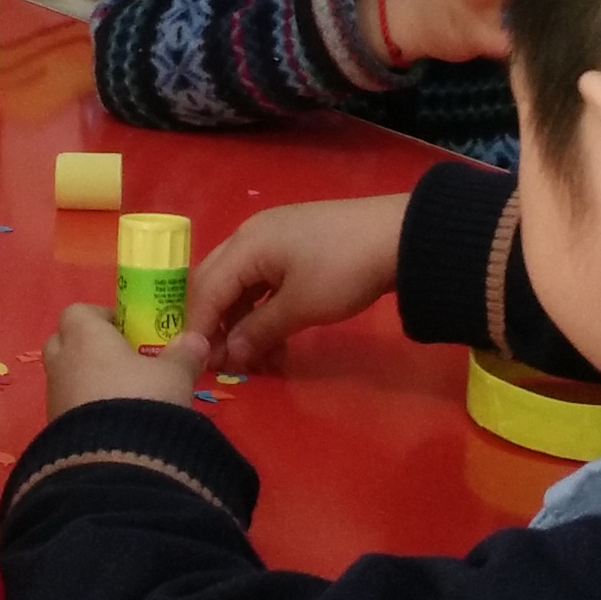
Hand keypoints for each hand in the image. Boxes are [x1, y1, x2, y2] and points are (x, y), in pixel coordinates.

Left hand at [44, 303, 209, 417]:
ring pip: (66, 376)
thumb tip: (195, 340)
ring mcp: (54, 397)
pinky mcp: (55, 429)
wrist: (116, 463)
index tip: (128, 331)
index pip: (78, 311)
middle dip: (89, 346)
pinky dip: (85, 409)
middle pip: (65, 341)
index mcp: (85, 336)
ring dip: (87, 380)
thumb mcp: (174, 375)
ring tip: (123, 395)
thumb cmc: (143, 399)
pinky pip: (68, 407)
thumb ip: (183, 354)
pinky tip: (113, 423)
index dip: (102, 317)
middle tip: (123, 360)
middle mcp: (61, 362)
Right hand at [181, 193, 407, 372]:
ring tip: (261, 359)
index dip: (200, 329)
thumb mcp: (300, 307)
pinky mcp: (296, 245)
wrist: (400, 237)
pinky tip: (276, 337)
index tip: (199, 363)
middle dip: (219, 325)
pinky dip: (264, 309)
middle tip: (227, 363)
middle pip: (218, 283)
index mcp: (246, 245)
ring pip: (243, 285)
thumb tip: (230, 354)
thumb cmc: (343, 270)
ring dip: (245, 322)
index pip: (206, 290)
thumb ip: (259, 331)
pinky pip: (264, 280)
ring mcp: (274, 238)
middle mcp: (251, 236)